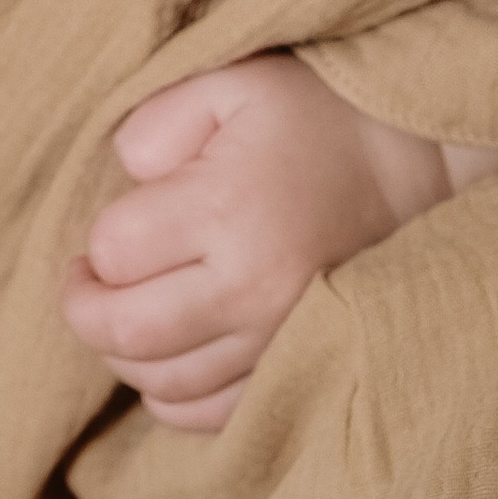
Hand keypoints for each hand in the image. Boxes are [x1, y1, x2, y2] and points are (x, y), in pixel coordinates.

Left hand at [63, 54, 476, 433]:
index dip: (95, 245)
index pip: (114, 253)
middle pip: (126, 334)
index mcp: (226, 209)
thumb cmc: (313, 117)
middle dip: (85, 311)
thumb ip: (159, 121)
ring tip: (130, 311)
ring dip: (125, 355)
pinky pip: (212, 415)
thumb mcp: (232, 83)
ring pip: (163, 384)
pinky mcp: (300, 371)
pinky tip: (173, 352)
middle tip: (89, 283)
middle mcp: (251, 287)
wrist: (412, 166)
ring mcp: (279, 339)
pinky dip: (173, 396)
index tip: (107, 231)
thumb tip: (125, 176)